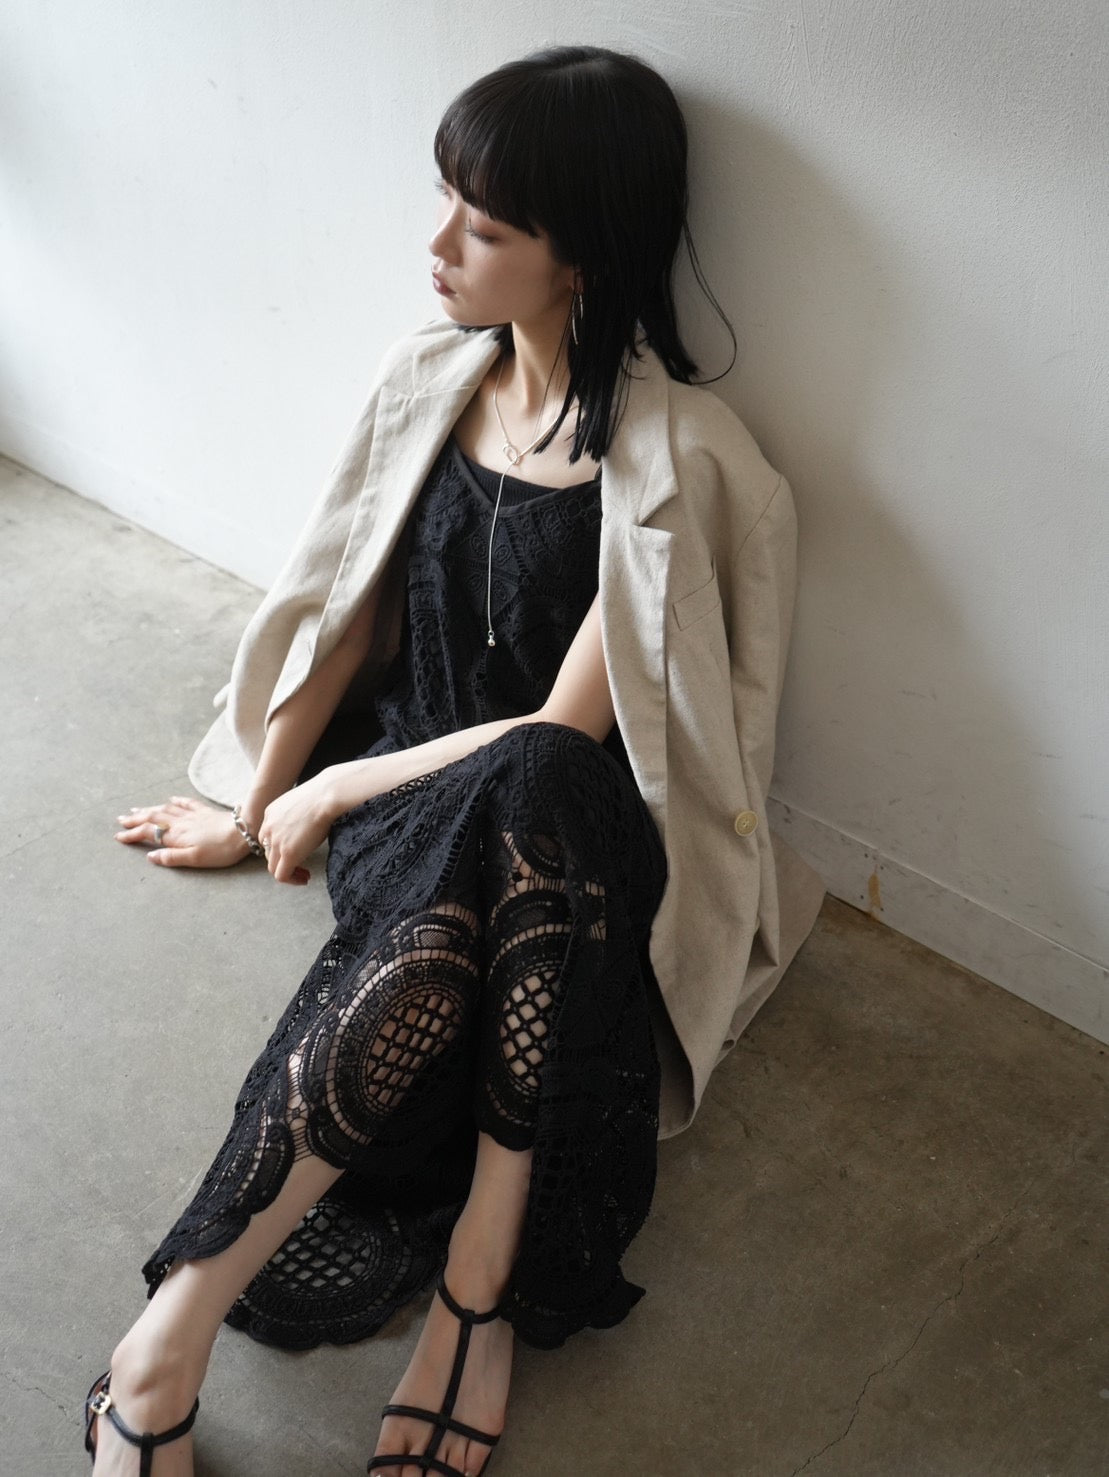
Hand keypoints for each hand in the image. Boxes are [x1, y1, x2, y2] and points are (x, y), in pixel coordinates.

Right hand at [115, 795, 250, 868]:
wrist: (244, 831)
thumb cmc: (221, 850)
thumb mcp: (195, 859)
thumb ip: (171, 857)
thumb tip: (150, 856)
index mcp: (176, 835)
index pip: (148, 833)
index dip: (132, 834)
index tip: (118, 836)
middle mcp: (181, 822)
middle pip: (153, 818)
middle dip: (135, 819)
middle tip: (120, 820)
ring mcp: (193, 815)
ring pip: (165, 810)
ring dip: (149, 809)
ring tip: (136, 809)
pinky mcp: (205, 811)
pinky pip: (186, 803)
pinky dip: (175, 801)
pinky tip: (170, 799)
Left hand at [256, 773, 336, 884]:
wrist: (325, 795)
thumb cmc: (322, 795)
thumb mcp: (301, 804)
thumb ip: (296, 817)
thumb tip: (306, 826)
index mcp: (270, 814)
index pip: (268, 837)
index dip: (280, 847)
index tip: (297, 850)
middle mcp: (268, 828)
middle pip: (269, 853)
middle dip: (283, 861)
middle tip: (300, 866)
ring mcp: (276, 842)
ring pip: (273, 867)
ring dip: (288, 873)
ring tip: (303, 875)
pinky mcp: (287, 853)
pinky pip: (281, 876)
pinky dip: (292, 880)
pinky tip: (304, 879)